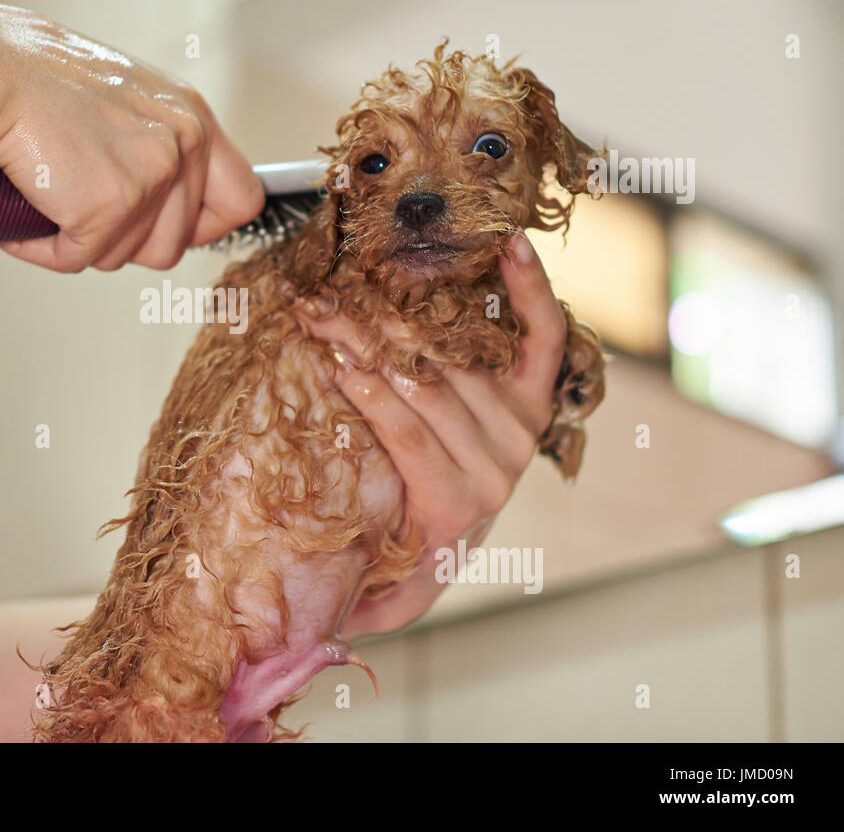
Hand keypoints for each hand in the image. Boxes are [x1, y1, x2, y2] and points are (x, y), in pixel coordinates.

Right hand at [0, 1, 263, 271]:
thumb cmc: (36, 81)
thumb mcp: (124, 100)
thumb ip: (158, 143)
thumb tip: (167, 203)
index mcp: (192, 116)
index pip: (242, 199)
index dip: (203, 226)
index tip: (163, 225)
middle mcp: (184, 143)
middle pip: (175, 245)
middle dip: (123, 240)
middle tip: (80, 207)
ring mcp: (152, 176)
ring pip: (127, 258)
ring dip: (83, 243)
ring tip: (50, 201)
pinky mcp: (109, 206)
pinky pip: (77, 260)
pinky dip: (43, 248)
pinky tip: (26, 214)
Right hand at [296, 232, 567, 636]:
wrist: (453, 545)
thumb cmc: (407, 553)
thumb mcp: (383, 586)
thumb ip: (358, 590)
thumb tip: (312, 605)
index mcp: (458, 501)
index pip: (402, 424)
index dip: (360, 382)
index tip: (321, 346)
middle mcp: (500, 461)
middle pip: (425, 381)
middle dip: (364, 339)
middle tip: (320, 305)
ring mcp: (521, 426)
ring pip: (462, 354)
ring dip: (409, 312)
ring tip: (363, 284)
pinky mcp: (534, 400)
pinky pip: (540, 337)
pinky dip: (530, 290)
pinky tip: (510, 247)